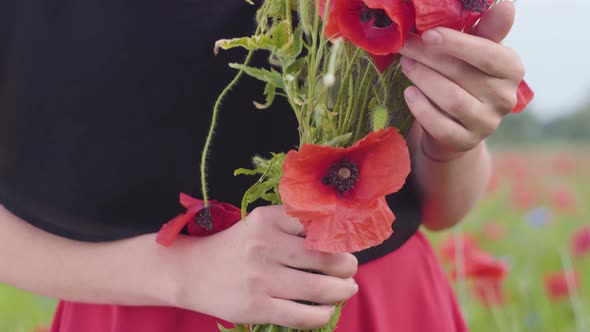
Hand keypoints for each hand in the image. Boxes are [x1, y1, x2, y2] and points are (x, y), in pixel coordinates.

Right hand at [171, 205, 357, 328]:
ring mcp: (261, 278)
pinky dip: (323, 314)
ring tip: (347, 288)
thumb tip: (336, 238)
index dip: (339, 235)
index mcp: (268, 219)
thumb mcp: (259, 224)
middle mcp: (265, 245)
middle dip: (348, 265)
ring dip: (343, 290)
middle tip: (350, 268)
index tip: (347, 242)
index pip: (317, 223)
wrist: (191, 272)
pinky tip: (325, 309)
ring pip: (320, 289)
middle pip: (326, 258)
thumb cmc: (235, 247)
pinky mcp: (256, 306)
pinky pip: (303, 316)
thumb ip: (292, 225)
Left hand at [399, 1, 522, 160]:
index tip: (428, 34)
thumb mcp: (476, 52)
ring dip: (423, 79)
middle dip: (427, 56)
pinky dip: (420, 108)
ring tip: (404, 65)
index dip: (456, 43)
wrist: (457, 123)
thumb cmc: (465, 76)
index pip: (487, 54)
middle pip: (461, 74)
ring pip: (451, 99)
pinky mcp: (465, 142)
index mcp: (512, 69)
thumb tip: (506, 6)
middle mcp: (504, 98)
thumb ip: (487, 30)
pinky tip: (408, 93)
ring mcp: (486, 123)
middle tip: (403, 45)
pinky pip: (440, 125)